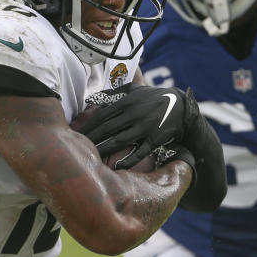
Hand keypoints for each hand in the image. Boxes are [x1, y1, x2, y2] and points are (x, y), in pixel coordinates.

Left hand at [77, 85, 226, 210]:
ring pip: (120, 140)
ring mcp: (145, 127)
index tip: (75, 134)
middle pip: (107, 129)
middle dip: (90, 139)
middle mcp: (134, 114)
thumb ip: (113, 93)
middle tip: (76, 148)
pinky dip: (128, 159)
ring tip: (90, 157)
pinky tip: (117, 166)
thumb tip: (91, 98)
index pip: (102, 115)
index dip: (88, 126)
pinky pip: (140, 151)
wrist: (180, 106)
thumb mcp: (134, 90)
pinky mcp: (155, 139)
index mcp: (127, 102)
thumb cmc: (153, 98)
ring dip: (104, 150)